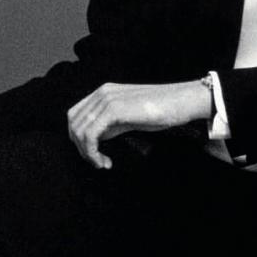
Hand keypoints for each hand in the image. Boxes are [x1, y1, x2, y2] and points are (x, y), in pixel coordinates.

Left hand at [67, 80, 212, 168]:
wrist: (182, 101)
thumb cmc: (161, 110)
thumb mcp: (129, 117)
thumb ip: (110, 125)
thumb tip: (96, 139)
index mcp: (103, 93)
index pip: (75, 115)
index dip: (78, 138)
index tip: (93, 154)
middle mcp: (102, 93)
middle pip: (74, 123)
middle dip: (81, 148)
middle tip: (97, 162)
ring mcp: (106, 100)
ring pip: (80, 131)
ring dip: (87, 153)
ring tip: (102, 163)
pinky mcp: (114, 110)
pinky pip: (91, 135)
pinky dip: (93, 153)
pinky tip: (105, 161)